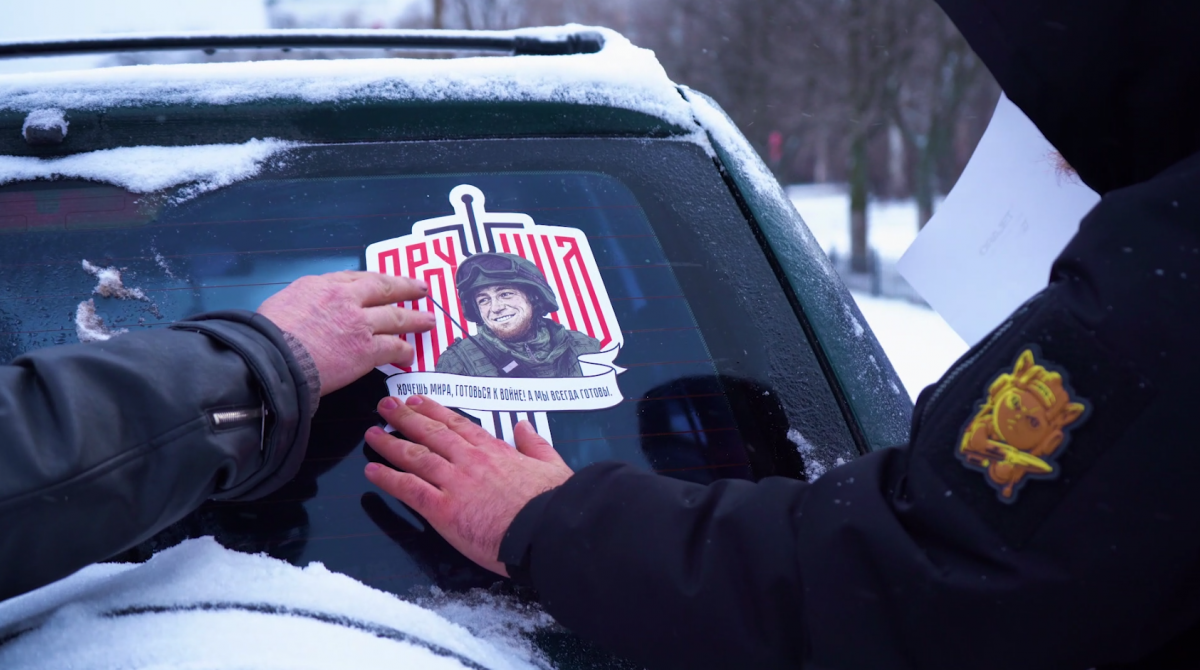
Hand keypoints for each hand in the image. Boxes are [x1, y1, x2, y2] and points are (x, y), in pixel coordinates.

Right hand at [258, 271, 433, 394]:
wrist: (272, 357)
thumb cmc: (267, 336)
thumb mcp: (282, 303)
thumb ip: (305, 302)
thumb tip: (309, 312)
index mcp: (322, 285)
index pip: (357, 278)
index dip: (377, 281)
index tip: (386, 282)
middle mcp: (346, 298)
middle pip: (384, 288)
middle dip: (406, 288)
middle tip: (420, 289)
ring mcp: (359, 323)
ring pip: (397, 317)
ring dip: (416, 319)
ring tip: (428, 321)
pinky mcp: (366, 349)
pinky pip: (393, 347)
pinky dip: (404, 351)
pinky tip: (410, 354)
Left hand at [364, 395, 573, 575]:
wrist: (548, 530)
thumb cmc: (554, 502)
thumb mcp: (551, 465)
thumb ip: (535, 444)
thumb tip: (524, 427)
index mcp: (495, 451)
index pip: (458, 425)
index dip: (435, 411)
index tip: (418, 401)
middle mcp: (470, 461)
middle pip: (431, 433)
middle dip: (406, 418)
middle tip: (386, 406)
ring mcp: (455, 483)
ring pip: (415, 457)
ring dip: (391, 443)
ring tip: (373, 433)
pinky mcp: (445, 510)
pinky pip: (410, 490)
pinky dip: (389, 479)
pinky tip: (373, 472)